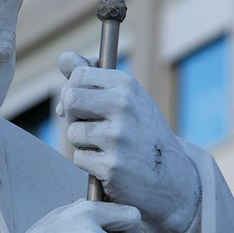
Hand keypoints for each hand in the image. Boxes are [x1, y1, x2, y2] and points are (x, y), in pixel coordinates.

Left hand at [58, 53, 200, 232]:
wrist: (169, 175)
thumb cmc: (142, 132)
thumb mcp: (127, 97)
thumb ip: (93, 76)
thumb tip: (64, 57)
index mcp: (127, 85)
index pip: (79, 74)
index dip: (73, 89)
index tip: (82, 102)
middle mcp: (124, 106)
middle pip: (71, 99)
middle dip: (72, 114)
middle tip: (88, 123)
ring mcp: (118, 136)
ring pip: (73, 132)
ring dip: (83, 142)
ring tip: (105, 146)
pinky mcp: (111, 165)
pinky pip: (79, 158)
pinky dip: (89, 163)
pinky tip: (108, 163)